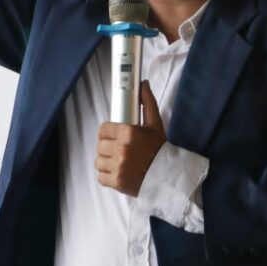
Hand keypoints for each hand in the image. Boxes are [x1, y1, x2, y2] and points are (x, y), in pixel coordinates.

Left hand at [95, 81, 166, 196]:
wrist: (167, 177)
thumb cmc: (159, 150)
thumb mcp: (155, 124)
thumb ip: (147, 103)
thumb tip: (143, 83)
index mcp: (128, 132)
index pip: (103, 129)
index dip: (107, 133)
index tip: (114, 137)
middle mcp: (121, 149)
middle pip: (100, 146)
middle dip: (108, 148)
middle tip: (119, 151)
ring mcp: (118, 166)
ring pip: (98, 161)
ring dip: (107, 163)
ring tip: (120, 163)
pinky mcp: (116, 182)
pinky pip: (100, 177)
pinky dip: (107, 177)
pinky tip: (119, 173)